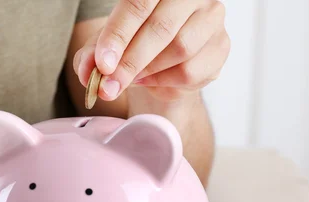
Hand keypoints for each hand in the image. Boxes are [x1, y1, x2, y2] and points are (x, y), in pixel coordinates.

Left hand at [73, 0, 229, 101]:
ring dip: (149, 72)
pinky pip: (192, 71)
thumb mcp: (105, 49)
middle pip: (162, 28)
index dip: (118, 36)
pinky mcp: (221, 46)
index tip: (102, 64)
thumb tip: (87, 71)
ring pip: (181, 49)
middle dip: (130, 62)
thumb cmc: (133, 46)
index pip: (137, 5)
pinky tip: (152, 80)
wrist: (162, 67)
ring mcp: (211, 17)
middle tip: (109, 86)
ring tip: (132, 79)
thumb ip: (91, 57)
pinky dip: (165, 82)